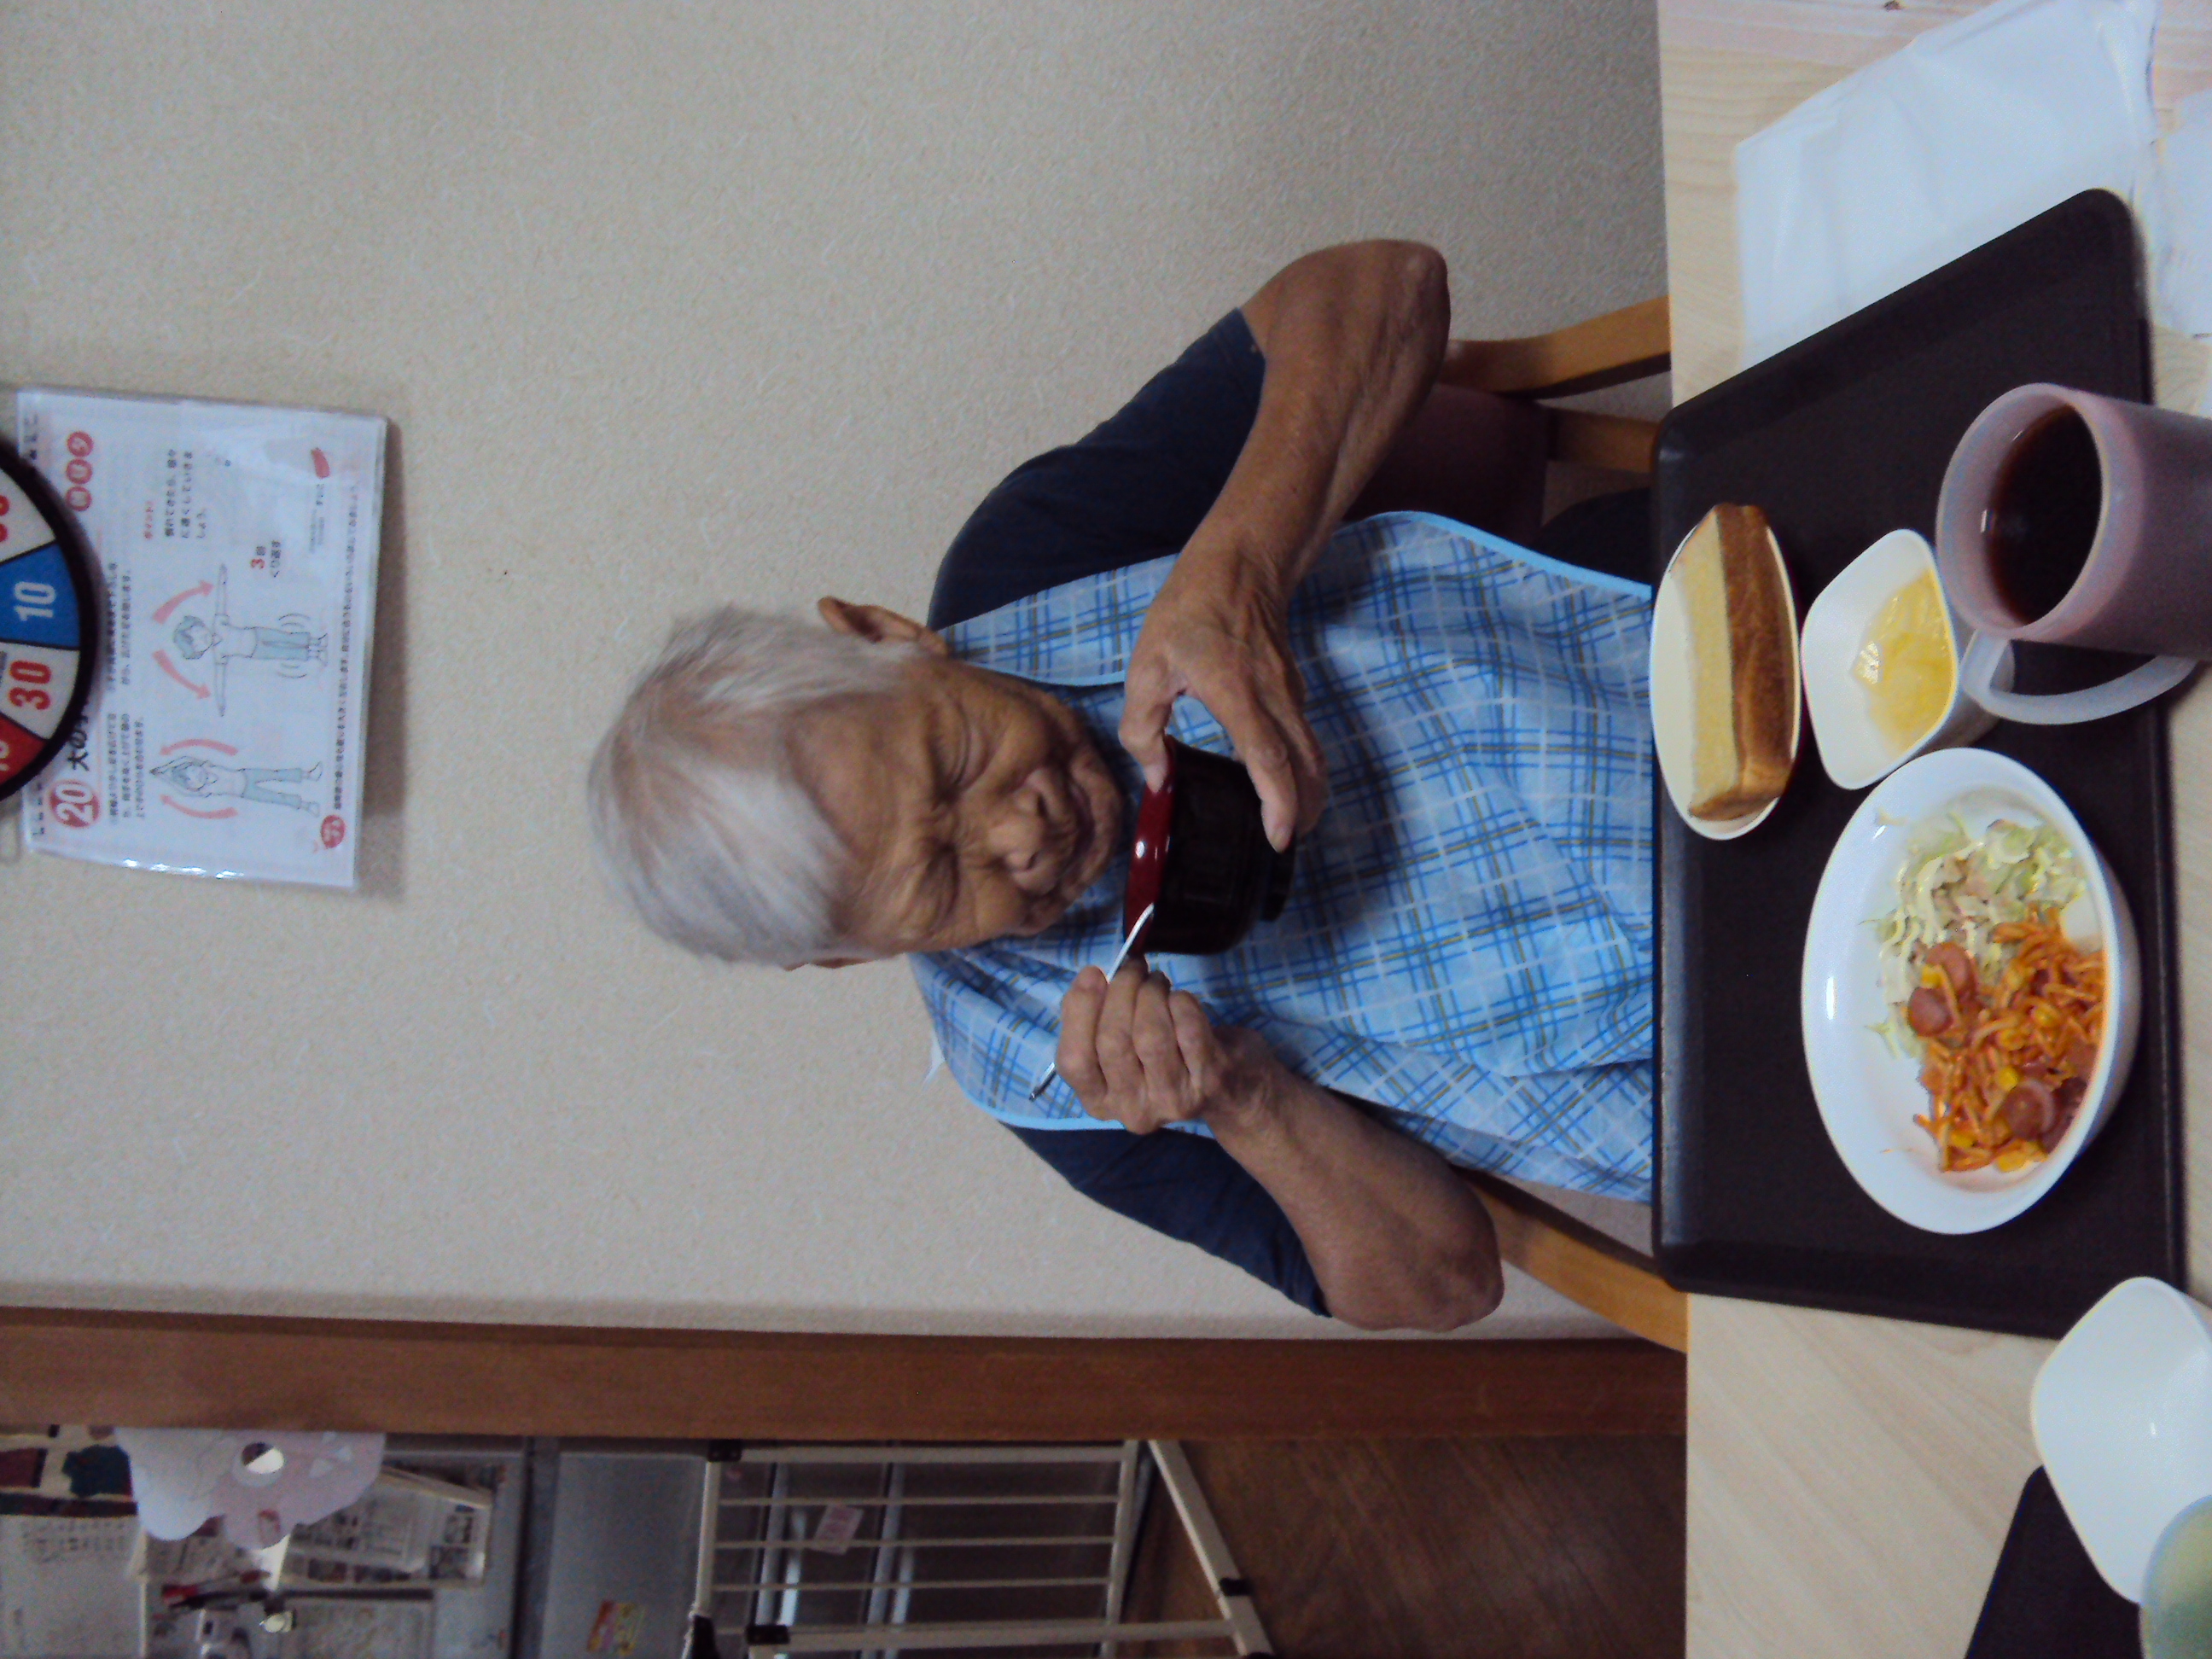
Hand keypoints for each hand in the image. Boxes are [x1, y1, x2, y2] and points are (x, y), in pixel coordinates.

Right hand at [1057, 958, 1280, 1134]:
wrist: (1234, 1090)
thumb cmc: (1167, 1059)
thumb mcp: (1122, 1051)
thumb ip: (1096, 1022)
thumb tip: (1090, 978)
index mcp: (1100, 1103)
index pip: (1074, 1061)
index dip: (1080, 1012)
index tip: (1093, 972)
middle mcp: (1132, 1111)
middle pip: (1112, 1041)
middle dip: (1121, 991)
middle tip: (1134, 969)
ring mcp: (1172, 1101)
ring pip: (1149, 1035)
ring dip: (1152, 993)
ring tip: (1158, 981)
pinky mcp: (1207, 1082)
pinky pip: (1187, 1028)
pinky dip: (1182, 1002)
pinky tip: (1182, 998)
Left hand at [1119, 553, 1326, 849]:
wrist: (1240, 564)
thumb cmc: (1188, 613)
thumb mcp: (1147, 666)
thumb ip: (1143, 728)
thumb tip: (1158, 778)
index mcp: (1235, 692)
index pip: (1268, 755)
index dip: (1279, 801)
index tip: (1280, 837)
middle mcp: (1274, 697)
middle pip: (1306, 765)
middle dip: (1305, 811)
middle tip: (1288, 846)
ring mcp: (1290, 693)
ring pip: (1312, 753)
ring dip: (1308, 792)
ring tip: (1290, 826)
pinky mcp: (1293, 690)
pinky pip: (1304, 738)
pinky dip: (1300, 768)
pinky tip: (1279, 785)